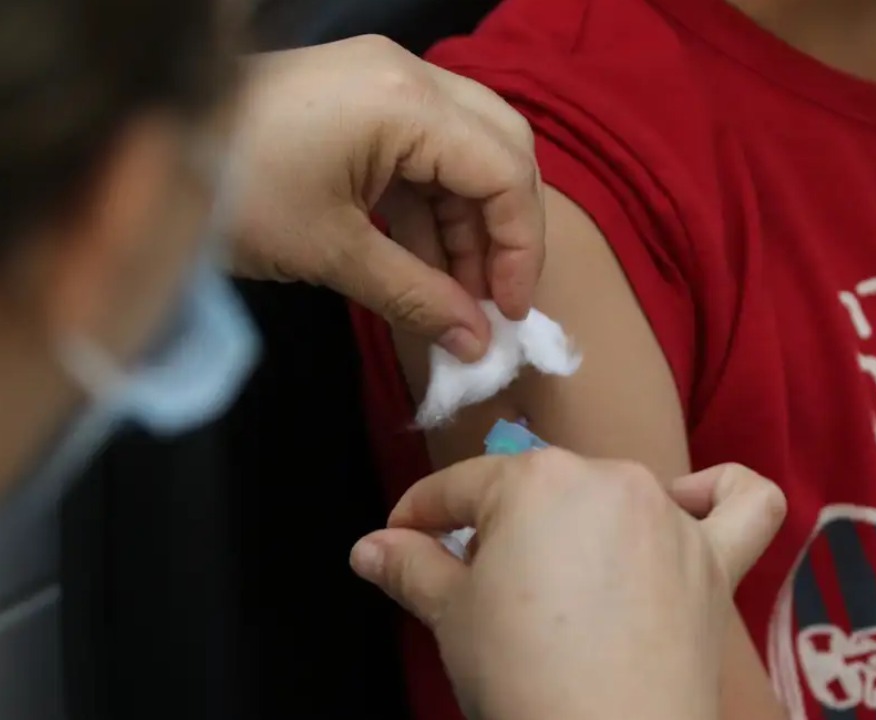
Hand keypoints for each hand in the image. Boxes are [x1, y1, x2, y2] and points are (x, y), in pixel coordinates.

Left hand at [231, 36, 543, 360]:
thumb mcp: (331, 253)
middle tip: (496, 300)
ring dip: (467, 226)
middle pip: (500, 150)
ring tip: (459, 298)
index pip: (505, 172)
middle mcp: (408, 77)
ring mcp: (383, 82)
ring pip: (464, 154)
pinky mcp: (359, 100)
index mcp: (406, 102)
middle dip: (504, 230)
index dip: (520, 247)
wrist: (136, 146)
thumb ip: (418, 296)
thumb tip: (478, 344)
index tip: (512, 313)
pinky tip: (427, 267)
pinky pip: (422, 154)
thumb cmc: (232, 193)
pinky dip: (430, 210)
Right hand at [349, 451, 785, 719]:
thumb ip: (410, 568)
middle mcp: (608, 479)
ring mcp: (670, 516)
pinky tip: (690, 504)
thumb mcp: (451, 618)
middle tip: (480, 590)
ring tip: (561, 581)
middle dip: (502, 531)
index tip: (402, 541)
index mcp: (536, 481)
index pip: (463, 487)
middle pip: (539, 491)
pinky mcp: (716, 559)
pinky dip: (719, 493)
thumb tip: (370, 547)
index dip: (422, 515)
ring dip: (583, 523)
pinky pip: (744, 503)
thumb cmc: (521, 676)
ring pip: (617, 495)